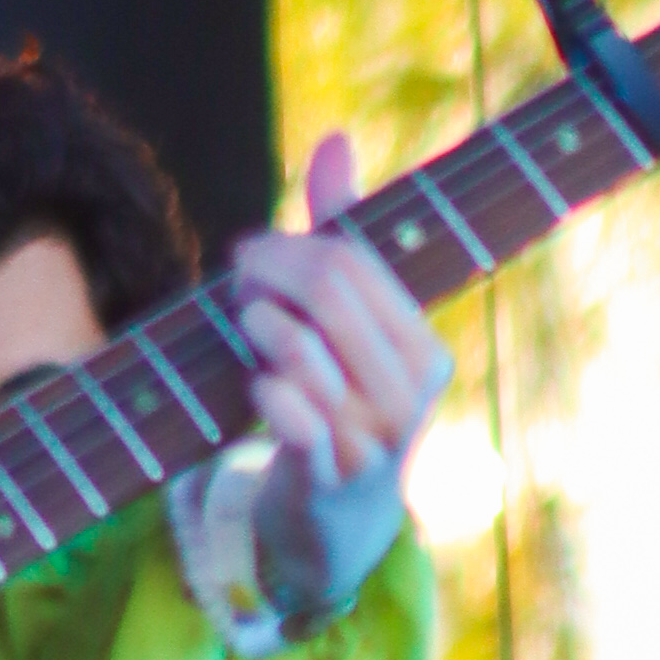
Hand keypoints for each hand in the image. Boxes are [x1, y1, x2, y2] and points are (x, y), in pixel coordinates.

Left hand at [215, 132, 449, 499]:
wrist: (338, 522)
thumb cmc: (339, 401)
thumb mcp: (349, 322)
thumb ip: (342, 230)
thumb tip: (334, 137)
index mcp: (424, 351)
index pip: (354, 262)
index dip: (289, 245)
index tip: (250, 253)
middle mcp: (409, 395)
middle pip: (328, 293)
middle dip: (266, 271)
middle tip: (234, 279)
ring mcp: (372, 442)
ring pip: (304, 351)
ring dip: (256, 325)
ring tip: (245, 325)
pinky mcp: (326, 478)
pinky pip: (293, 417)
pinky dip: (264, 387)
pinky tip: (254, 382)